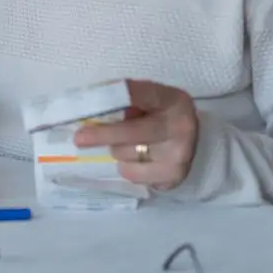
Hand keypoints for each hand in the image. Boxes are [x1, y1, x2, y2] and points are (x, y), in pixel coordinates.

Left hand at [72, 79, 198, 190]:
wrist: (192, 139)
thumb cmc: (160, 115)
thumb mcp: (149, 99)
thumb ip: (125, 100)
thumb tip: (89, 109)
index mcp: (173, 100)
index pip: (139, 95)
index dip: (114, 98)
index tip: (90, 105)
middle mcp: (181, 127)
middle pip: (134, 132)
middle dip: (104, 135)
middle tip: (79, 138)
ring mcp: (181, 155)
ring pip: (129, 156)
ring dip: (118, 151)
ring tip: (125, 146)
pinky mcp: (175, 178)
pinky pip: (135, 176)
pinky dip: (129, 168)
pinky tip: (136, 161)